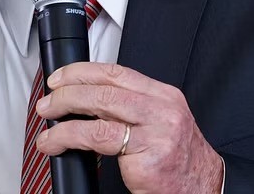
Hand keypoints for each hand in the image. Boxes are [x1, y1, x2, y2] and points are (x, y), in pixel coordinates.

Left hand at [35, 62, 222, 193]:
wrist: (205, 191)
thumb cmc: (177, 161)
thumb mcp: (160, 124)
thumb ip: (130, 108)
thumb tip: (85, 99)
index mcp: (164, 96)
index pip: (117, 72)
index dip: (82, 71)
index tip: (60, 77)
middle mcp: (162, 110)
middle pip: (105, 89)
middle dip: (67, 92)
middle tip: (48, 102)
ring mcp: (156, 134)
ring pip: (99, 110)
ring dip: (64, 115)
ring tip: (48, 123)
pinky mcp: (147, 159)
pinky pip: (99, 141)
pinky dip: (69, 138)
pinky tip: (57, 143)